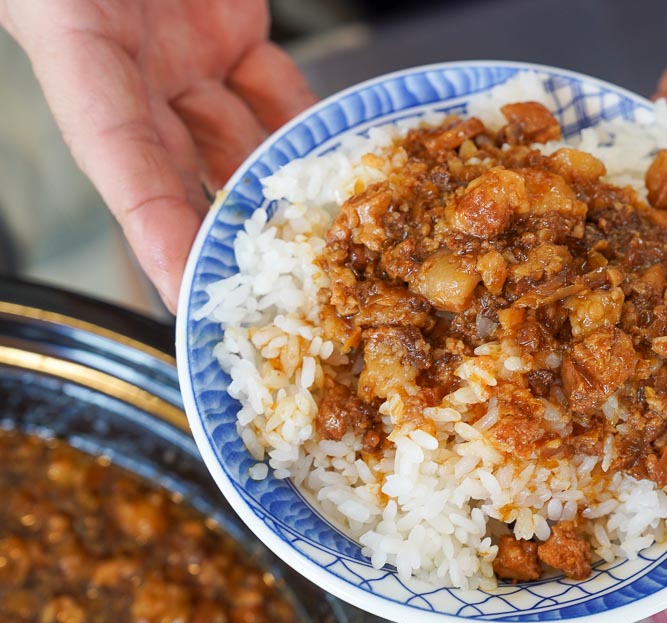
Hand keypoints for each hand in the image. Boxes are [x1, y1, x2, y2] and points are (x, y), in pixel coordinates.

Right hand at [0, 0, 315, 309]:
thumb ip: (80, 20)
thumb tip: (137, 137)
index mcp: (76, 44)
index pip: (118, 157)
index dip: (152, 228)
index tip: (182, 290)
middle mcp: (133, 67)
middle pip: (182, 172)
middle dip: (221, 235)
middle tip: (264, 290)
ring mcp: (185, 53)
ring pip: (237, 139)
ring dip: (274, 190)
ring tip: (314, 234)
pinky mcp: (228, 28)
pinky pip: (274, 88)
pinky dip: (303, 125)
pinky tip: (329, 159)